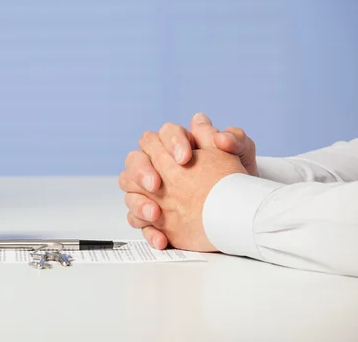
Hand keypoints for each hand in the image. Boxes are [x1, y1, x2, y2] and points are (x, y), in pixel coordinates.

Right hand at [136, 132, 247, 251]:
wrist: (243, 211)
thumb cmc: (237, 178)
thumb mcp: (241, 155)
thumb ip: (233, 138)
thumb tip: (218, 134)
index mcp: (175, 146)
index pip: (161, 135)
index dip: (169, 143)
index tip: (184, 158)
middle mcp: (158, 167)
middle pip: (134, 160)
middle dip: (141, 171)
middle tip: (156, 184)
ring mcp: (152, 194)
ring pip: (130, 192)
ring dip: (138, 203)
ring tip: (156, 214)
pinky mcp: (155, 219)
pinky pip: (140, 224)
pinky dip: (149, 232)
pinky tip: (162, 239)